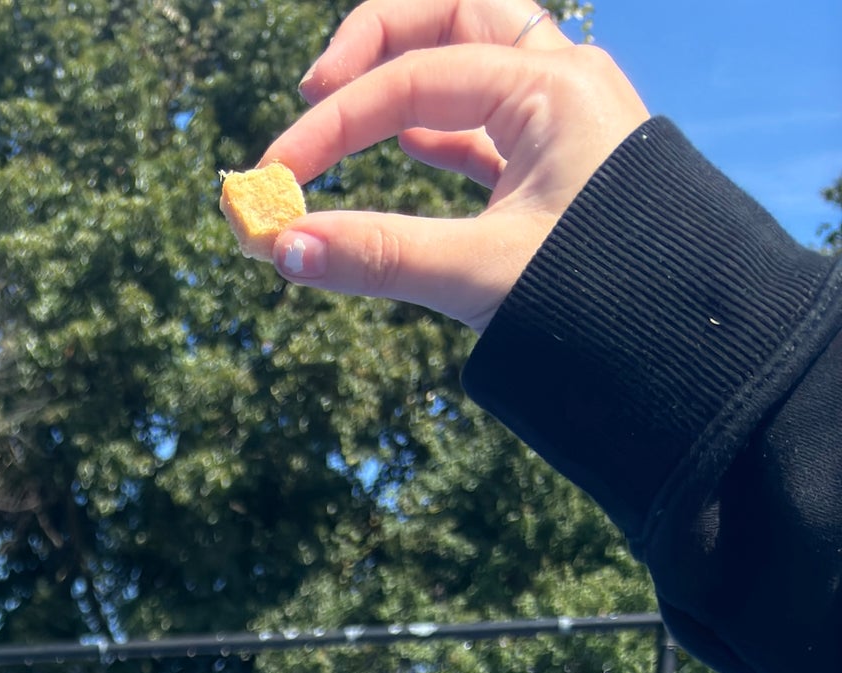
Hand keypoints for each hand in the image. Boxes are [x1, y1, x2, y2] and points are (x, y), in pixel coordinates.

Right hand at [260, 1, 649, 331]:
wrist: (688, 349)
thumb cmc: (601, 304)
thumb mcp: (480, 276)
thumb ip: (377, 257)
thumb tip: (282, 248)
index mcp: (550, 86)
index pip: (412, 76)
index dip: (332, 125)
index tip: (274, 179)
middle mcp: (560, 80)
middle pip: (450, 14)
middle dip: (374, 42)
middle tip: (314, 91)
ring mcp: (562, 116)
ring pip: (469, 57)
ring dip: (404, 76)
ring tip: (342, 114)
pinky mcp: (557, 162)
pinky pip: (486, 119)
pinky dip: (435, 127)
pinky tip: (401, 147)